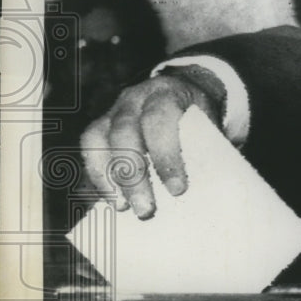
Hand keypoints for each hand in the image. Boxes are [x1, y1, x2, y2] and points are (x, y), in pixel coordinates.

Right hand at [80, 72, 223, 219]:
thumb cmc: (199, 116)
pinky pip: (89, 147)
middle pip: (124, 132)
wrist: (184, 91)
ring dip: (110, 178)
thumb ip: (208, 147)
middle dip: (133, 175)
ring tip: (124, 207)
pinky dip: (98, 174)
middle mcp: (136, 98)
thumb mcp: (210, 123)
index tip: (177, 189)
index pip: (160, 121)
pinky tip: (112, 197)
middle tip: (146, 209)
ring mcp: (115, 109)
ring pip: (99, 139)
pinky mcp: (102, 122)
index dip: (166, 156)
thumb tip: (208, 185)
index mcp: (168, 93)